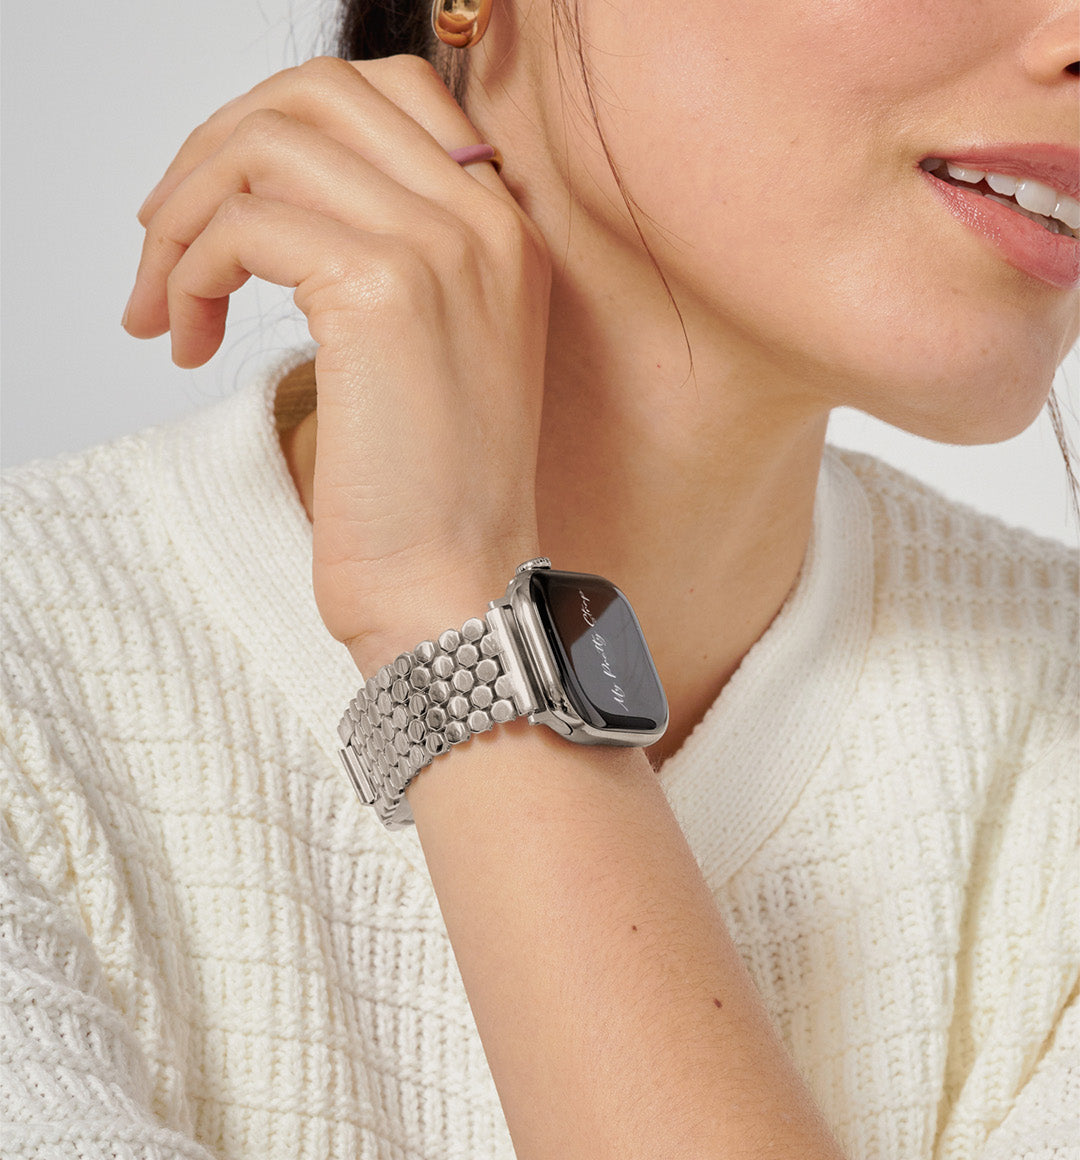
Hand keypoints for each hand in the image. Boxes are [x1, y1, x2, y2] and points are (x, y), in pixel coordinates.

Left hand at [122, 55, 550, 667]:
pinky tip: (188, 339)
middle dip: (214, 152)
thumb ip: (385, 260)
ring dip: (185, 217)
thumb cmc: (433, 502)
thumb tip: (272, 207)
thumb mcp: (432, 354)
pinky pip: (245, 226)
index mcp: (504, 231)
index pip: (384, 92)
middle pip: (316, 94)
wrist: (457, 591)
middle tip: (167, 239)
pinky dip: (189, 272)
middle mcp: (485, 221)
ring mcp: (441, 248)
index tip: (224, 204)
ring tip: (166, 304)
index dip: (278, 127)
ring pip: (268, 148)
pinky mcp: (383, 292)